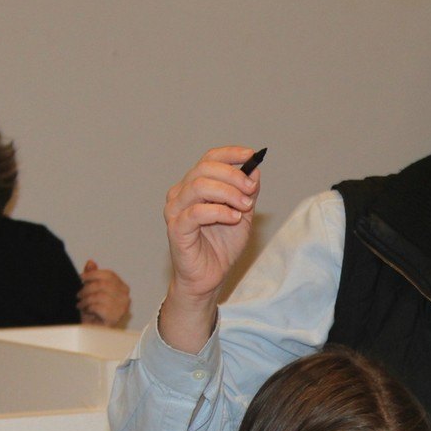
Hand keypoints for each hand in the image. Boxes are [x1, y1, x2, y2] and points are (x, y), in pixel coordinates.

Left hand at [78, 259, 130, 326]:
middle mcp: (125, 298)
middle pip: (104, 284)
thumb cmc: (94, 311)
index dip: (94, 274)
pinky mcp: (114, 317)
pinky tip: (86, 311)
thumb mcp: (92, 290)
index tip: (82, 277)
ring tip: (81, 304)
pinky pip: (98, 306)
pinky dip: (88, 307)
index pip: (109, 275)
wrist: (93, 331)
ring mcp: (121, 308)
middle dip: (87, 288)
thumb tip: (90, 262)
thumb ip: (93, 276)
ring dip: (86, 299)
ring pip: (99, 295)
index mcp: (123, 288)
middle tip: (79, 294)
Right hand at [161, 145, 262, 351]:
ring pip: (199, 186)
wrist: (210, 277)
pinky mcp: (176, 229)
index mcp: (195, 185)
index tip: (251, 156)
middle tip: (251, 189)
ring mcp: (175, 210)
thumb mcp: (242, 214)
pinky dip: (220, 212)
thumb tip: (254, 170)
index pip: (209, 158)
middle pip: (205, 168)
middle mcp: (181, 193)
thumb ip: (247, 193)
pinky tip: (234, 218)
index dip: (230, 154)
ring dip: (228, 194)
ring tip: (244, 207)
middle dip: (233, 176)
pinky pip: (197, 212)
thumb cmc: (221, 246)